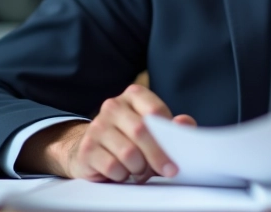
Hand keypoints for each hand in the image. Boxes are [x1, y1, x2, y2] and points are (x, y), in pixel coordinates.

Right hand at [17, 84, 195, 181]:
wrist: (95, 151)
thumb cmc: (132, 140)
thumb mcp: (155, 131)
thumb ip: (173, 127)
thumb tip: (183, 123)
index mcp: (134, 96)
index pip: (155, 111)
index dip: (168, 135)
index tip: (176, 156)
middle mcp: (113, 106)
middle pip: (142, 131)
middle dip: (158, 156)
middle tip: (168, 170)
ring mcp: (97, 126)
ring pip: (128, 152)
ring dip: (139, 168)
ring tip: (139, 169)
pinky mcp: (87, 148)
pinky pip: (113, 166)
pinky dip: (123, 175)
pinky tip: (122, 172)